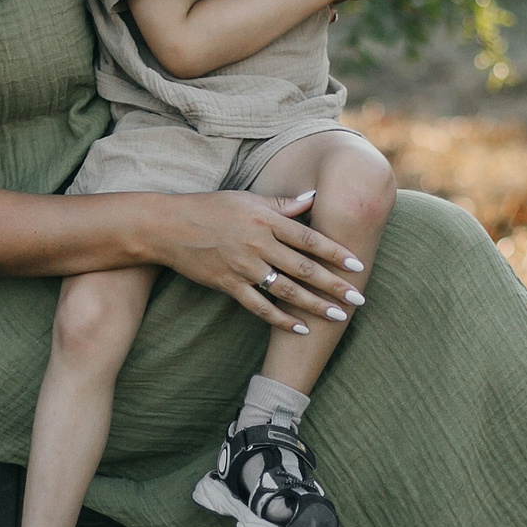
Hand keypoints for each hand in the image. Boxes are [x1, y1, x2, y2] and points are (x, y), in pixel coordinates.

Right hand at [148, 188, 368, 333]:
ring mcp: (243, 266)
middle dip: (333, 284)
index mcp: (265, 219)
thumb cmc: (210, 208)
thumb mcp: (247, 199)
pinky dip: (280, 319)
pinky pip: (259, 306)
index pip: (309, 238)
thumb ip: (282, 204)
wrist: (168, 226)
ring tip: (337, 315)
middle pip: (303, 267)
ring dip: (314, 304)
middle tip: (358, 298)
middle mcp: (258, 243)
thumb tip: (313, 198)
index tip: (357, 265)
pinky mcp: (228, 284)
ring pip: (286, 289)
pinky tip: (300, 328)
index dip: (335, 252)